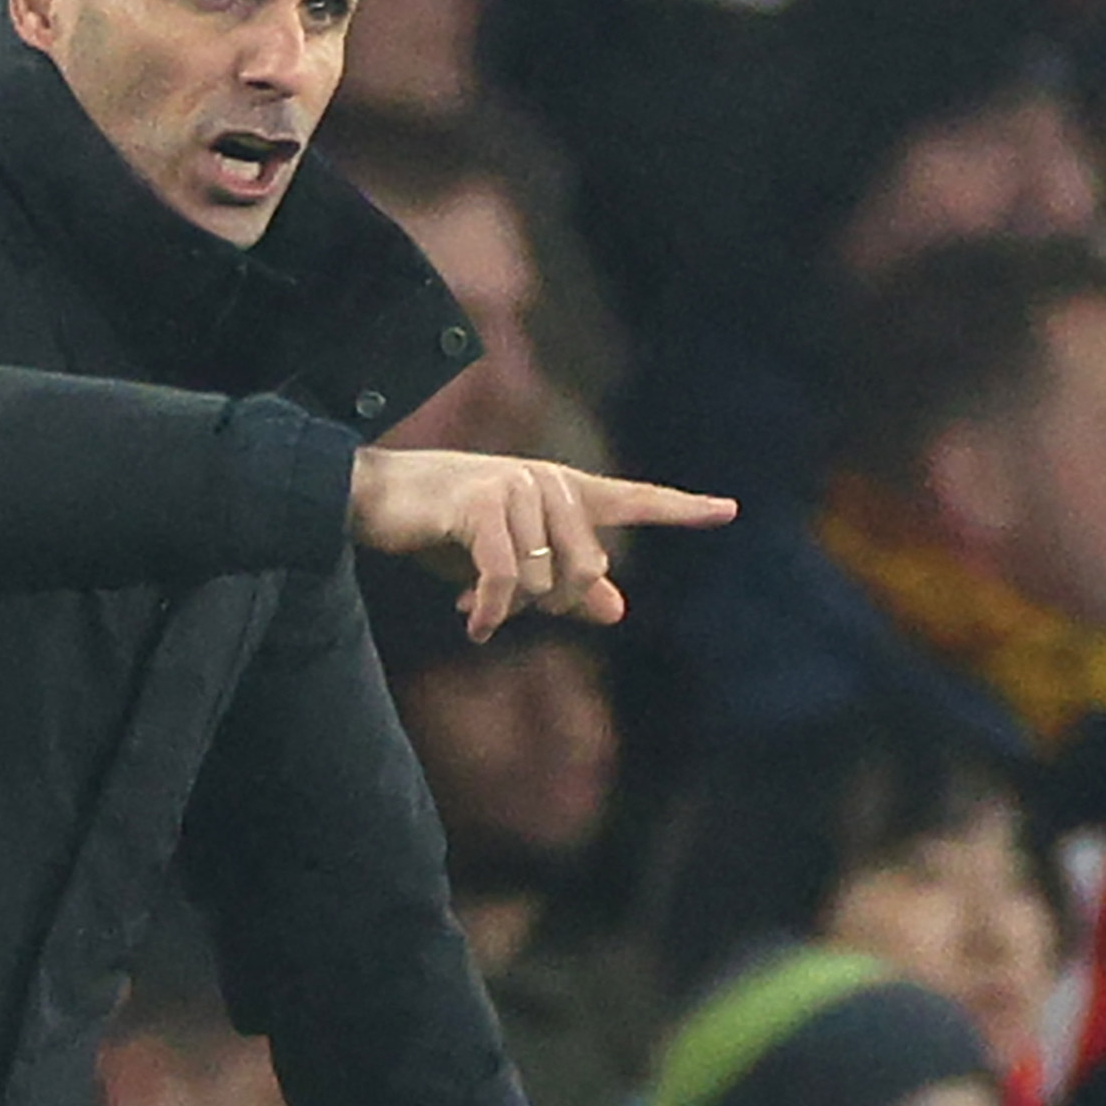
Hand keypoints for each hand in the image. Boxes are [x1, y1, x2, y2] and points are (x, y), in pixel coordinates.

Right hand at [347, 448, 735, 640]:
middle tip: (509, 613)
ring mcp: (515, 487)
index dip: (681, 510)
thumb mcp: (510, 564)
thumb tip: (615, 610)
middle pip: (588, 569)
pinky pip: (506, 579)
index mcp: (563, 490)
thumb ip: (562, 587)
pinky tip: (472, 624)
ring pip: (545, 579)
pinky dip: (492, 612)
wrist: (376, 500)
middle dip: (550, 605)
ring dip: (511, 611)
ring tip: (479, 612)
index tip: (729, 511)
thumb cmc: (444, 530)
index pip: (633, 499)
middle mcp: (548, 481)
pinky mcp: (480, 504)